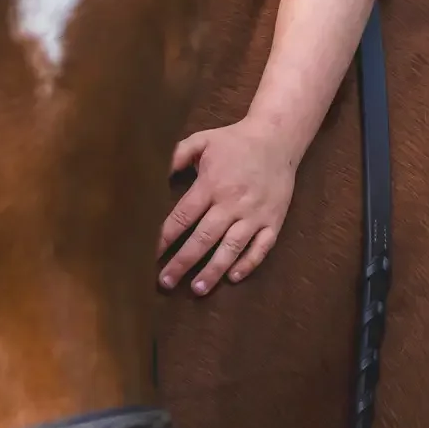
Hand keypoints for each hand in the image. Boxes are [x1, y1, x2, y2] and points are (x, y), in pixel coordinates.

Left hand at [158, 118, 297, 295]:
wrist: (277, 138)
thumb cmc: (234, 141)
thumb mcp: (202, 141)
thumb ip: (176, 156)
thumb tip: (151, 174)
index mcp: (212, 184)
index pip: (183, 216)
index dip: (165, 237)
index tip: (150, 255)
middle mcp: (233, 203)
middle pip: (204, 238)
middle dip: (183, 261)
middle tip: (166, 282)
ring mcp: (255, 214)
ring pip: (232, 248)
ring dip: (214, 270)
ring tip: (197, 288)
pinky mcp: (274, 221)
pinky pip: (262, 247)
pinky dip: (248, 264)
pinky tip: (233, 277)